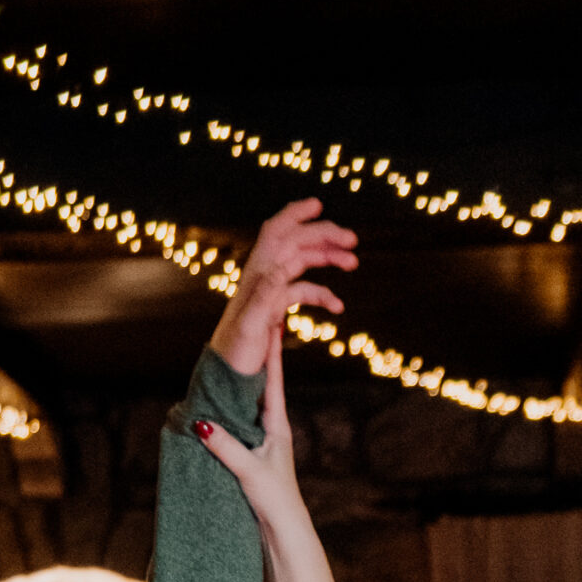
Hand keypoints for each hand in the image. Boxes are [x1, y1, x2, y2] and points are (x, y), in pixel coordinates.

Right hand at [196, 323, 301, 528]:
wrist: (285, 531)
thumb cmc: (275, 500)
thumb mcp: (248, 471)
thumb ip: (226, 447)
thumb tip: (200, 423)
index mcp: (277, 426)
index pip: (272, 381)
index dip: (271, 352)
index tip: (272, 323)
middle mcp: (272, 429)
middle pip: (262, 386)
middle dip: (257, 359)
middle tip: (256, 329)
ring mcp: (264, 442)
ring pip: (251, 405)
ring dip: (244, 383)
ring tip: (240, 357)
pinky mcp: (254, 457)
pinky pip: (242, 424)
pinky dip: (234, 409)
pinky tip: (224, 404)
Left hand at [209, 198, 355, 376]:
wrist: (227, 376)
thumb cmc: (234, 353)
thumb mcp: (249, 327)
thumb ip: (263, 297)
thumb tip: (280, 269)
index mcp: (257, 274)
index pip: (276, 232)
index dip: (296, 214)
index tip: (319, 205)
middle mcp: (263, 276)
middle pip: (296, 242)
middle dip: (324, 236)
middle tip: (353, 240)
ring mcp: (271, 290)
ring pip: (303, 262)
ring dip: (328, 258)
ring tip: (353, 262)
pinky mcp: (276, 307)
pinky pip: (303, 291)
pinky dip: (322, 293)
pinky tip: (338, 306)